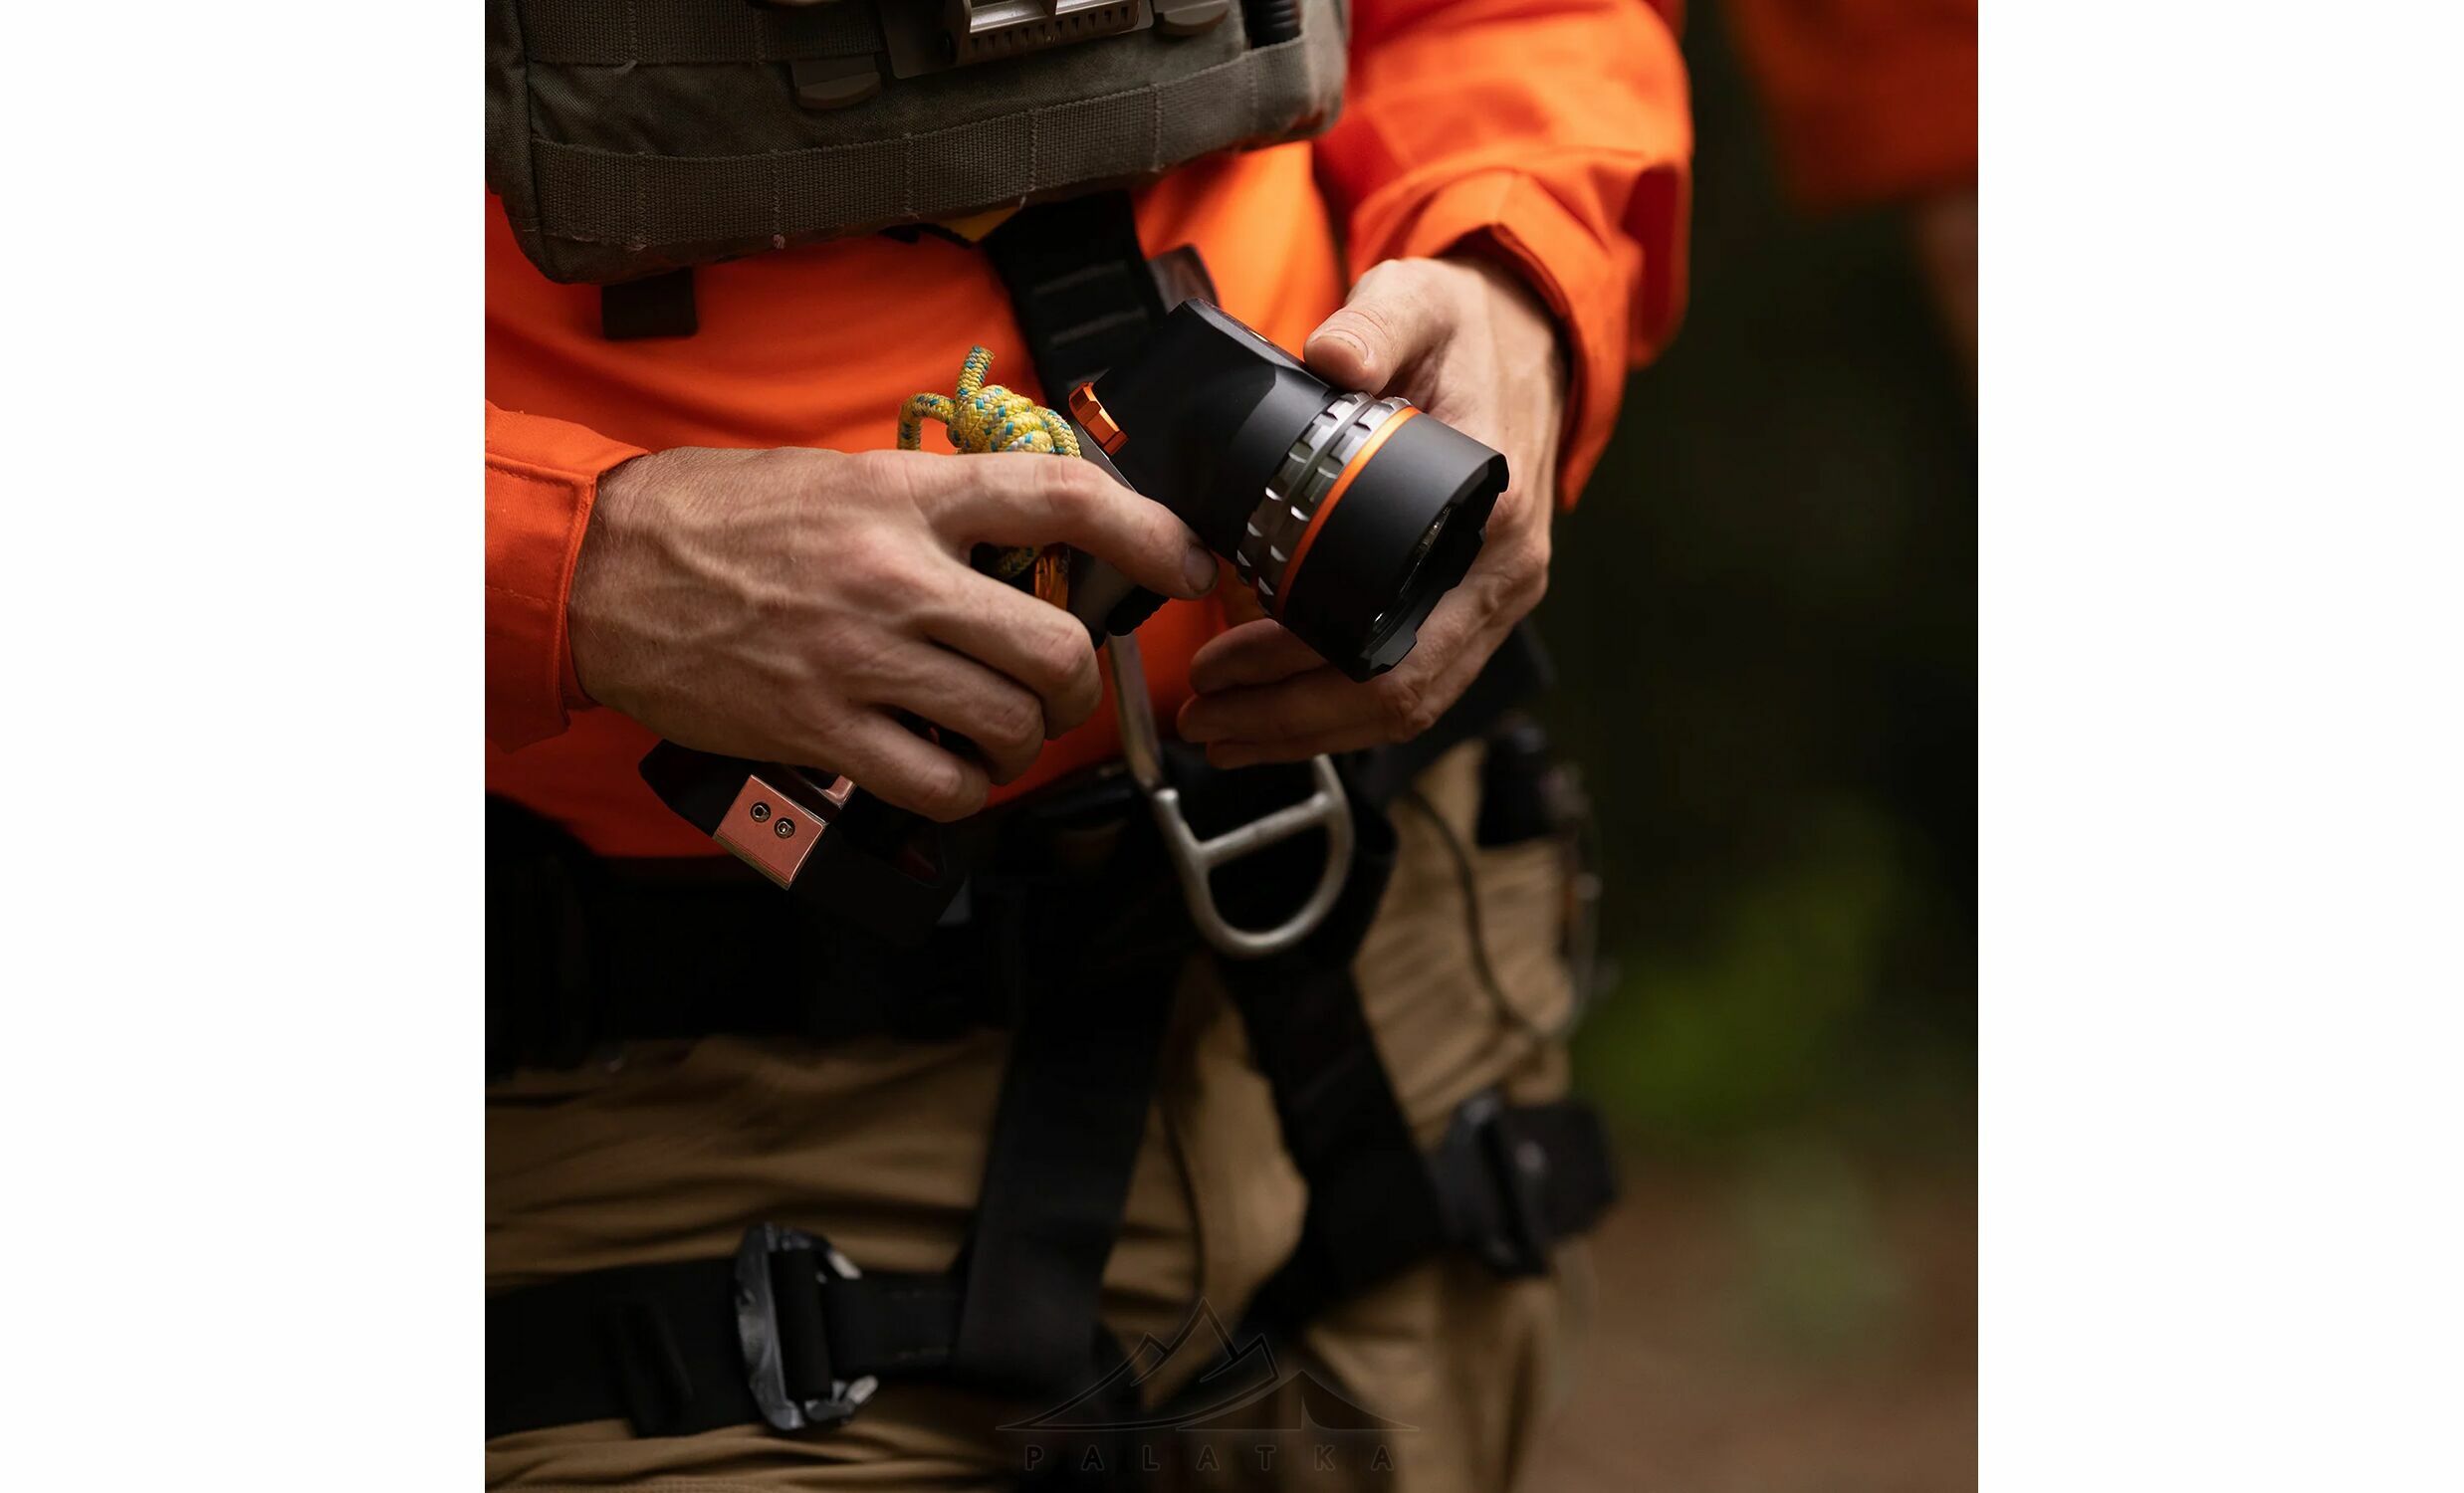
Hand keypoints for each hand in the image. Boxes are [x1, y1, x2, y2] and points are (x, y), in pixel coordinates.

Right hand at [569, 446, 1217, 820]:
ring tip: (993, 730)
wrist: (604, 570)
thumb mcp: (840, 479)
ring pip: (1011, 724)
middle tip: (1056, 684)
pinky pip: (943, 784)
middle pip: (1057, 645)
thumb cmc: (717, 519)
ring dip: (1021, 740)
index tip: (1187, 561)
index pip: (1062, 495)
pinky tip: (945, 768)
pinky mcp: (824, 729)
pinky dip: (964, 789)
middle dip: (1077, 680)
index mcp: (906, 496)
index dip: (1149, 530)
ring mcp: (862, 658)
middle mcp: (896, 575)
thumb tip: (1022, 539)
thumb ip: (934, 508)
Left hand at [1176, 255, 1568, 765]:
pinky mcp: (1468, 605)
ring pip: (1404, 706)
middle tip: (1206, 719)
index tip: (1223, 664)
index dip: (1301, 669)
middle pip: (1397, 697)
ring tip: (1223, 730)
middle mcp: (1500, 576)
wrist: (1527, 336)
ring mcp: (1489, 599)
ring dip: (1307, 730)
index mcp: (1491, 517)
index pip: (1399, 643)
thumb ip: (1375, 323)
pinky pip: (1409, 682)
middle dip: (1290, 722)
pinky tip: (1275, 712)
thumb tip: (1334, 354)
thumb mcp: (1419, 301)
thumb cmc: (1470, 329)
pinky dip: (1338, 708)